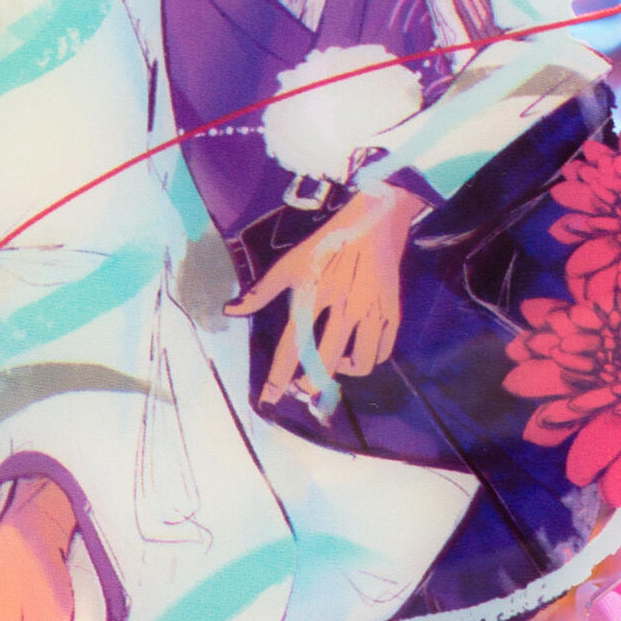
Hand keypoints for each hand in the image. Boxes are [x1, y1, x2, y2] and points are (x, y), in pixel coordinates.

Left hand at [225, 183, 422, 407]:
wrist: (375, 220)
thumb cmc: (327, 243)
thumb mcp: (290, 263)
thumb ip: (260, 291)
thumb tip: (229, 311)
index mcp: (313, 295)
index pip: (291, 346)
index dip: (278, 376)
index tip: (269, 399)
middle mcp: (342, 307)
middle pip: (325, 362)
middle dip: (311, 385)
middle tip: (302, 389)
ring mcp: (370, 311)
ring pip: (360, 363)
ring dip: (343, 373)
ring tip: (333, 365)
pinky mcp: (391, 312)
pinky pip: (382, 352)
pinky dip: (370, 359)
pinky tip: (357, 352)